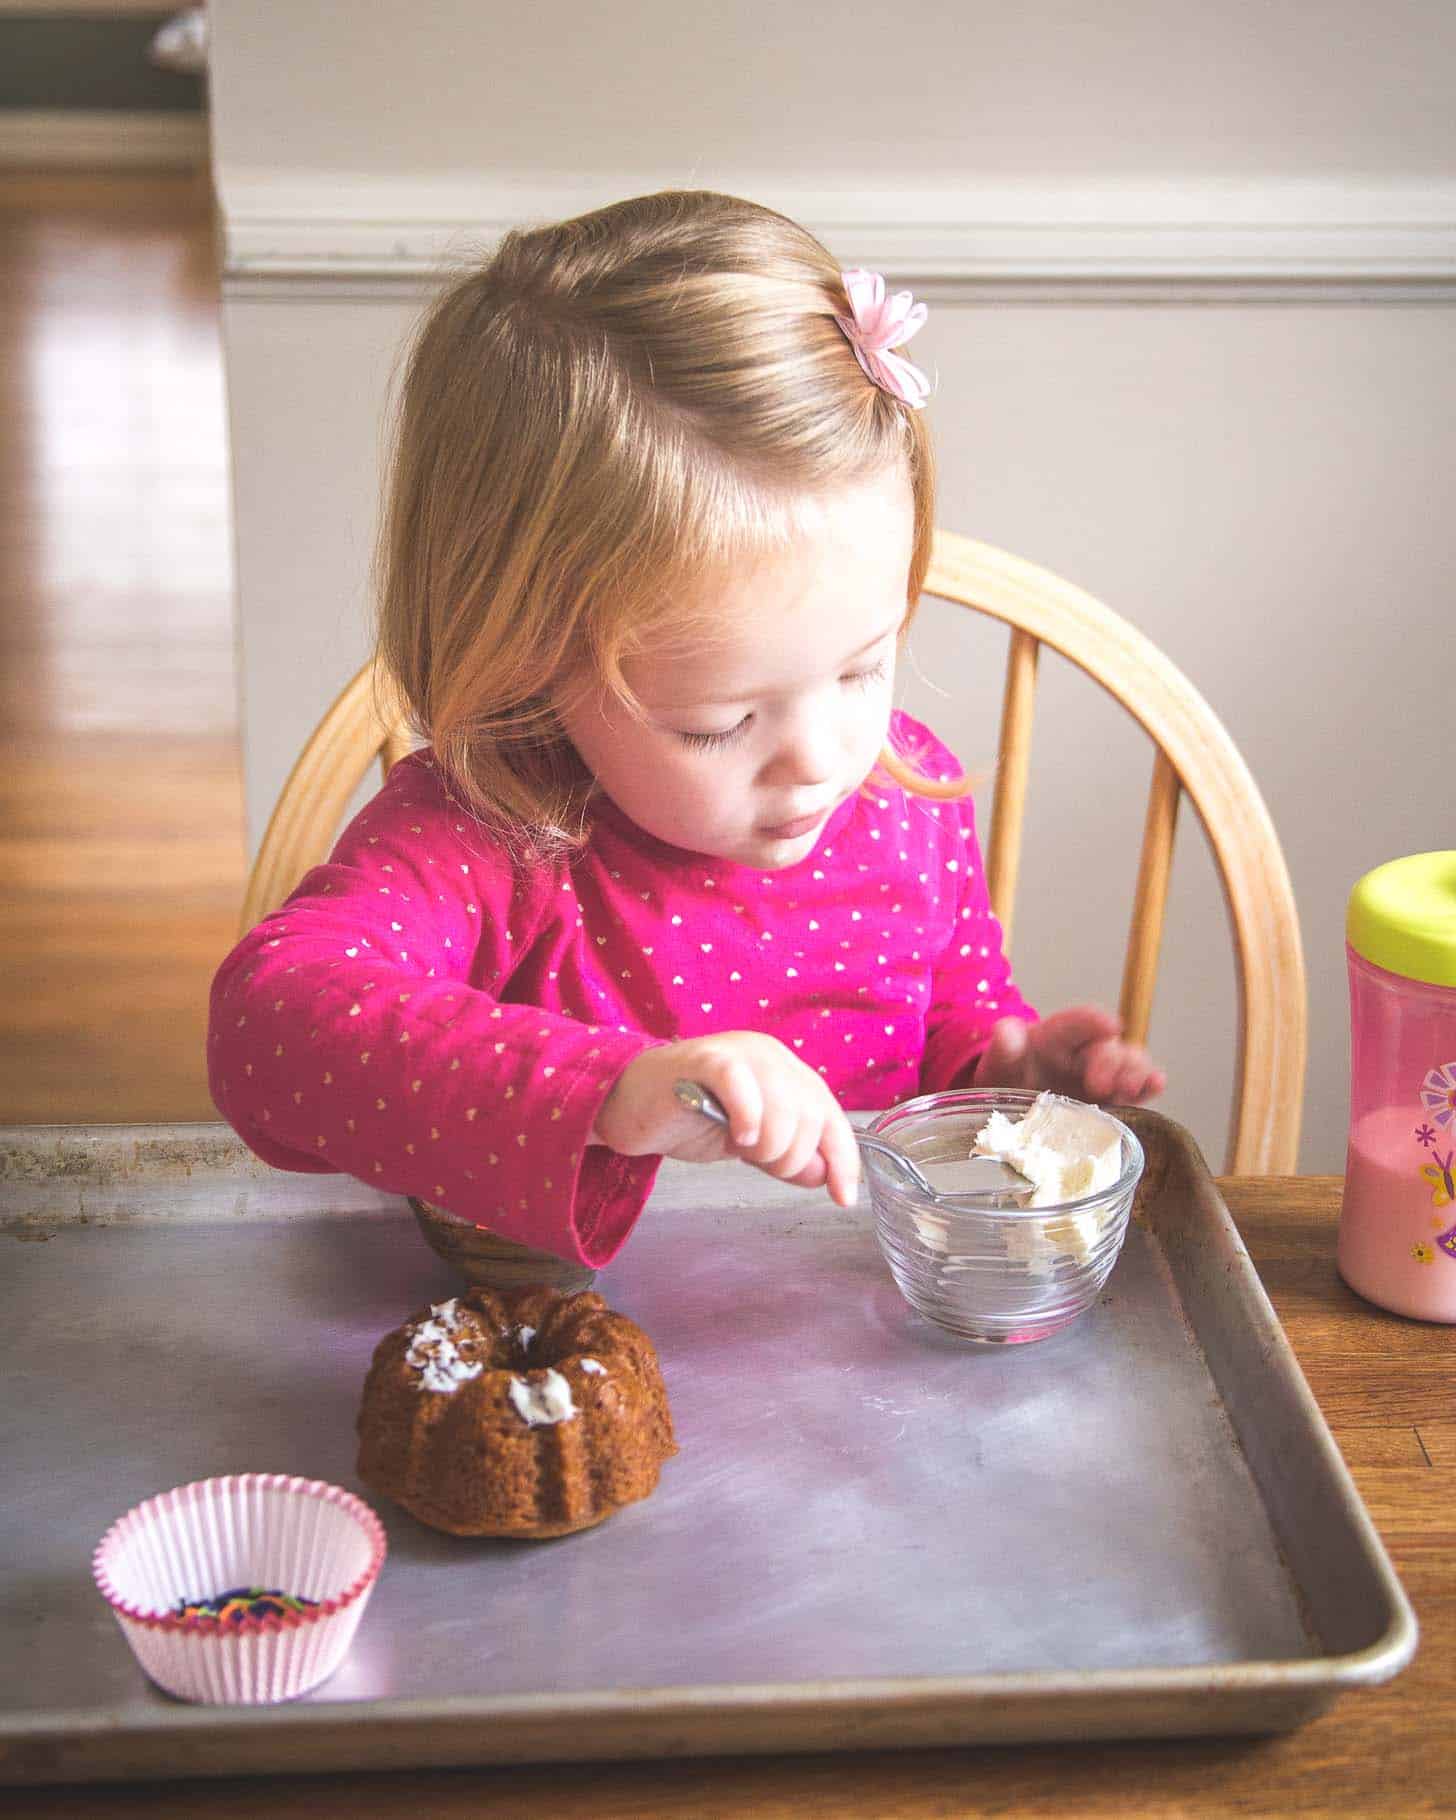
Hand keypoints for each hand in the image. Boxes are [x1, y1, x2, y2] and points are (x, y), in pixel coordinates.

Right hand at [592, 1032, 860, 1207]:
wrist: (626, 1104)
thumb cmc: (687, 1119)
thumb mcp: (749, 1144)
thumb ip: (787, 1156)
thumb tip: (826, 1176)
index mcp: (786, 1070)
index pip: (829, 1114)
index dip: (843, 1159)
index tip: (843, 1198)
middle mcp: (768, 1054)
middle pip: (810, 1115)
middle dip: (790, 1156)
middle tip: (757, 1162)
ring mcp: (737, 1052)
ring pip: (783, 1107)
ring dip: (768, 1146)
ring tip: (739, 1148)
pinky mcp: (702, 1059)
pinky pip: (739, 1083)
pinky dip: (747, 1117)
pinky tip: (737, 1136)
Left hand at [973, 1007, 1164, 1105]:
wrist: (1011, 1104)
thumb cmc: (1008, 1077)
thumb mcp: (999, 1064)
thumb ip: (1003, 1048)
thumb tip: (1005, 1031)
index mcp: (1056, 1036)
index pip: (1077, 1022)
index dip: (1093, 1022)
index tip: (1107, 1025)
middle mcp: (1084, 1051)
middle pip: (1107, 1047)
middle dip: (1110, 1061)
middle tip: (1098, 1084)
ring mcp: (1102, 1074)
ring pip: (1130, 1063)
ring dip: (1135, 1073)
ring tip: (1129, 1088)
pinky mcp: (1113, 1097)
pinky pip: (1137, 1088)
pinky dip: (1148, 1086)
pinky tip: (1155, 1085)